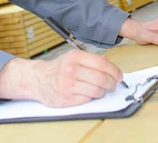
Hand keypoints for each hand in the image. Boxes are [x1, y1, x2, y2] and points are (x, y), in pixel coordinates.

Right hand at [0, 50, 123, 107]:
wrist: (38, 79)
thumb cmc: (60, 68)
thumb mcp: (74, 58)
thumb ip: (92, 61)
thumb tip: (112, 69)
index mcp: (75, 56)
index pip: (102, 64)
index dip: (114, 71)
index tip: (119, 76)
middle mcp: (71, 70)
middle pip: (101, 79)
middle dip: (111, 83)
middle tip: (112, 85)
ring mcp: (68, 85)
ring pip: (97, 91)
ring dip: (102, 92)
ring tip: (100, 90)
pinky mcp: (66, 99)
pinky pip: (87, 100)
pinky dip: (91, 97)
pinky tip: (87, 93)